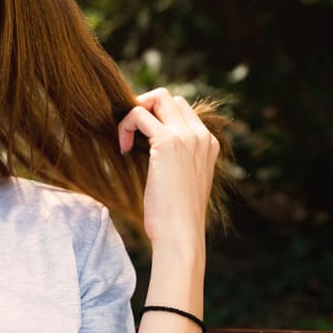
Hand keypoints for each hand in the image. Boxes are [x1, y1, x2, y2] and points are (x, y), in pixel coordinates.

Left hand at [117, 87, 219, 247]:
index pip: (182, 110)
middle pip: (170, 98)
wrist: (181, 234)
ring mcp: (186, 136)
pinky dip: (126, 126)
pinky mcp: (167, 142)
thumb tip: (152, 151)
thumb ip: (177, 161)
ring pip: (158, 97)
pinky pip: (139, 114)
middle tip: (131, 134)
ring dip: (135, 113)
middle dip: (145, 109)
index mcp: (208, 143)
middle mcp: (200, 135)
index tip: (141, 139)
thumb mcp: (183, 182)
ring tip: (126, 140)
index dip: (158, 118)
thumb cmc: (177, 217)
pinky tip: (123, 149)